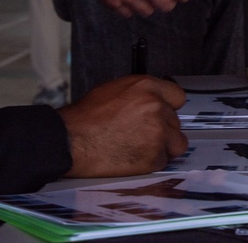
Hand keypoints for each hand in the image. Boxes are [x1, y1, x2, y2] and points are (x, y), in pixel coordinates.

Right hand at [59, 75, 187, 176]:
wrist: (70, 141)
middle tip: (141, 135)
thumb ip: (140, 94)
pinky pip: (164, 160)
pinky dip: (151, 162)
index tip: (165, 115)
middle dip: (162, 129)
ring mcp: (157, 131)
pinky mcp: (154, 155)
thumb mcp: (114, 90)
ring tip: (141, 148)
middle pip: (176, 121)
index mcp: (146, 86)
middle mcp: (156, 106)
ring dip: (163, 147)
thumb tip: (152, 100)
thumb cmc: (85, 119)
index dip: (169, 108)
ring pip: (176, 143)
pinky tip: (133, 157)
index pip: (177, 96)